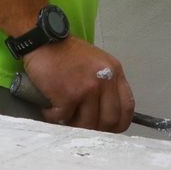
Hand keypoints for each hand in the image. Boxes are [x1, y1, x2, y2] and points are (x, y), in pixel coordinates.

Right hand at [21, 38, 135, 132]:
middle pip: (109, 121)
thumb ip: (106, 85)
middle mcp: (105, 81)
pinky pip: (63, 119)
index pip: (127, 108)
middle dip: (94, 129)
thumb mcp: (96, 63)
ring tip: (62, 116)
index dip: (117, 124)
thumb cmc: (67, 53)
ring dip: (72, 125)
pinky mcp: (68, 95)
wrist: (43, 39)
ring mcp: (88, 88)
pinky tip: (49, 109)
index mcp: (115, 72)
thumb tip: (105, 115)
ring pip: (87, 125)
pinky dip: (53, 117)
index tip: (106, 129)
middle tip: (80, 126)